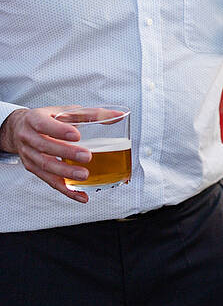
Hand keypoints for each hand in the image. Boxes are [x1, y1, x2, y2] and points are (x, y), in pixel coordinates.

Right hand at [0, 106, 123, 202]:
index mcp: (34, 119)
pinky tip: (80, 195)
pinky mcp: (33, 169)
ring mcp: (29, 154)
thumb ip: (91, 113)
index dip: (59, 131)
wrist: (20, 129)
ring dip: (65, 173)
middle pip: (45, 147)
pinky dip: (65, 189)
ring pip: (45, 166)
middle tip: (87, 157)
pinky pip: (49, 181)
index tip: (76, 135)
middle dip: (66, 153)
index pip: (44, 125)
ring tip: (84, 176)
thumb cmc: (48, 119)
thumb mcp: (65, 111)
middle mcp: (28, 137)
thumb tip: (119, 115)